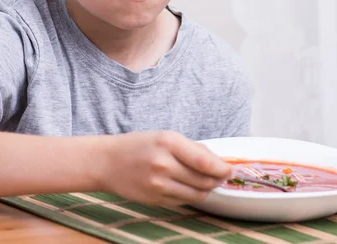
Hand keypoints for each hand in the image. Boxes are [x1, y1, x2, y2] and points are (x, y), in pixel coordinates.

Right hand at [98, 131, 231, 205]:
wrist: (107, 162)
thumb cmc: (137, 146)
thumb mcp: (165, 137)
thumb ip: (192, 149)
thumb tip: (218, 162)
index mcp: (168, 142)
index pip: (205, 163)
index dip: (223, 169)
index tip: (230, 170)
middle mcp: (164, 164)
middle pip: (204, 180)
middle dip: (217, 179)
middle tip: (220, 175)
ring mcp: (159, 185)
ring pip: (197, 194)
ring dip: (206, 188)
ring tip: (204, 181)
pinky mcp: (156, 199)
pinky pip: (184, 200)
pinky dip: (190, 194)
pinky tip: (185, 185)